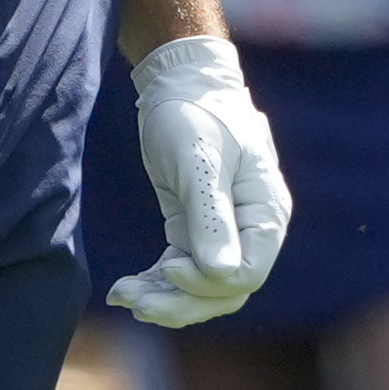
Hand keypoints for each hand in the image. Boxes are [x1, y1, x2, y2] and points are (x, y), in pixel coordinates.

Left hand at [110, 33, 291, 327]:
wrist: (179, 85)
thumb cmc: (196, 113)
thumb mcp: (200, 160)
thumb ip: (212, 216)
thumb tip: (223, 274)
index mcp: (265, 212)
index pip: (249, 273)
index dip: (210, 283)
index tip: (170, 267)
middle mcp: (250, 229)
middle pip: (225, 290)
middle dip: (182, 302)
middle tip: (137, 304)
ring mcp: (223, 233)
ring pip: (202, 288)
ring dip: (164, 298)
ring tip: (123, 296)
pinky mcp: (194, 232)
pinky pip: (181, 272)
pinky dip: (155, 283)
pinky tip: (122, 290)